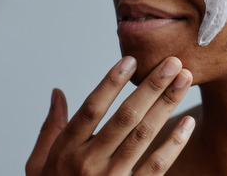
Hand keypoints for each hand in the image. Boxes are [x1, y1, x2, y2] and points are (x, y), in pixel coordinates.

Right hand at [26, 56, 194, 174]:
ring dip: (167, 105)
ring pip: (143, 136)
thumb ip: (50, 128)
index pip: (91, 109)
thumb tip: (57, 92)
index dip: (111, 83)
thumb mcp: (39, 164)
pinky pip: (156, 167)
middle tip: (172, 62)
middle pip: (125, 118)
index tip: (132, 60)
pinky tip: (187, 122)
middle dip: (151, 86)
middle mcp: (88, 163)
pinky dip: (174, 145)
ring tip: (184, 79)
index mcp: (65, 151)